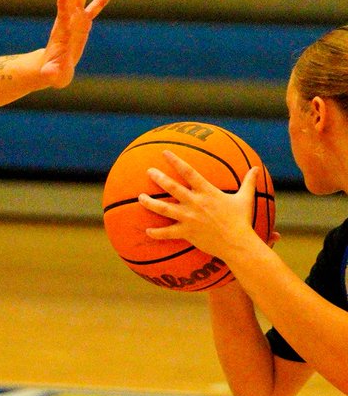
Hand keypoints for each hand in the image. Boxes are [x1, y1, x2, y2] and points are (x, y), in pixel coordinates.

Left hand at [40, 0, 117, 88]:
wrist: (53, 67)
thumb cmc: (52, 72)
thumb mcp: (52, 75)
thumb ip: (51, 73)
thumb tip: (49, 75)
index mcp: (62, 32)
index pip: (62, 16)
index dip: (62, 6)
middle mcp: (68, 20)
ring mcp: (77, 19)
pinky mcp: (85, 22)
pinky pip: (97, 5)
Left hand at [140, 151, 261, 259]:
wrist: (237, 243)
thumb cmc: (241, 220)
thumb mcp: (245, 198)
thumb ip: (248, 182)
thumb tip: (256, 168)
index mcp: (207, 192)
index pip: (189, 172)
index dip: (176, 161)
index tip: (164, 153)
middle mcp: (195, 203)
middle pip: (172, 188)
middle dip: (158, 178)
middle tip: (148, 171)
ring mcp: (189, 218)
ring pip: (164, 209)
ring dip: (150, 203)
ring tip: (140, 197)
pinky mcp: (186, 233)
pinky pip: (167, 232)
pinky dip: (156, 233)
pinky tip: (147, 231)